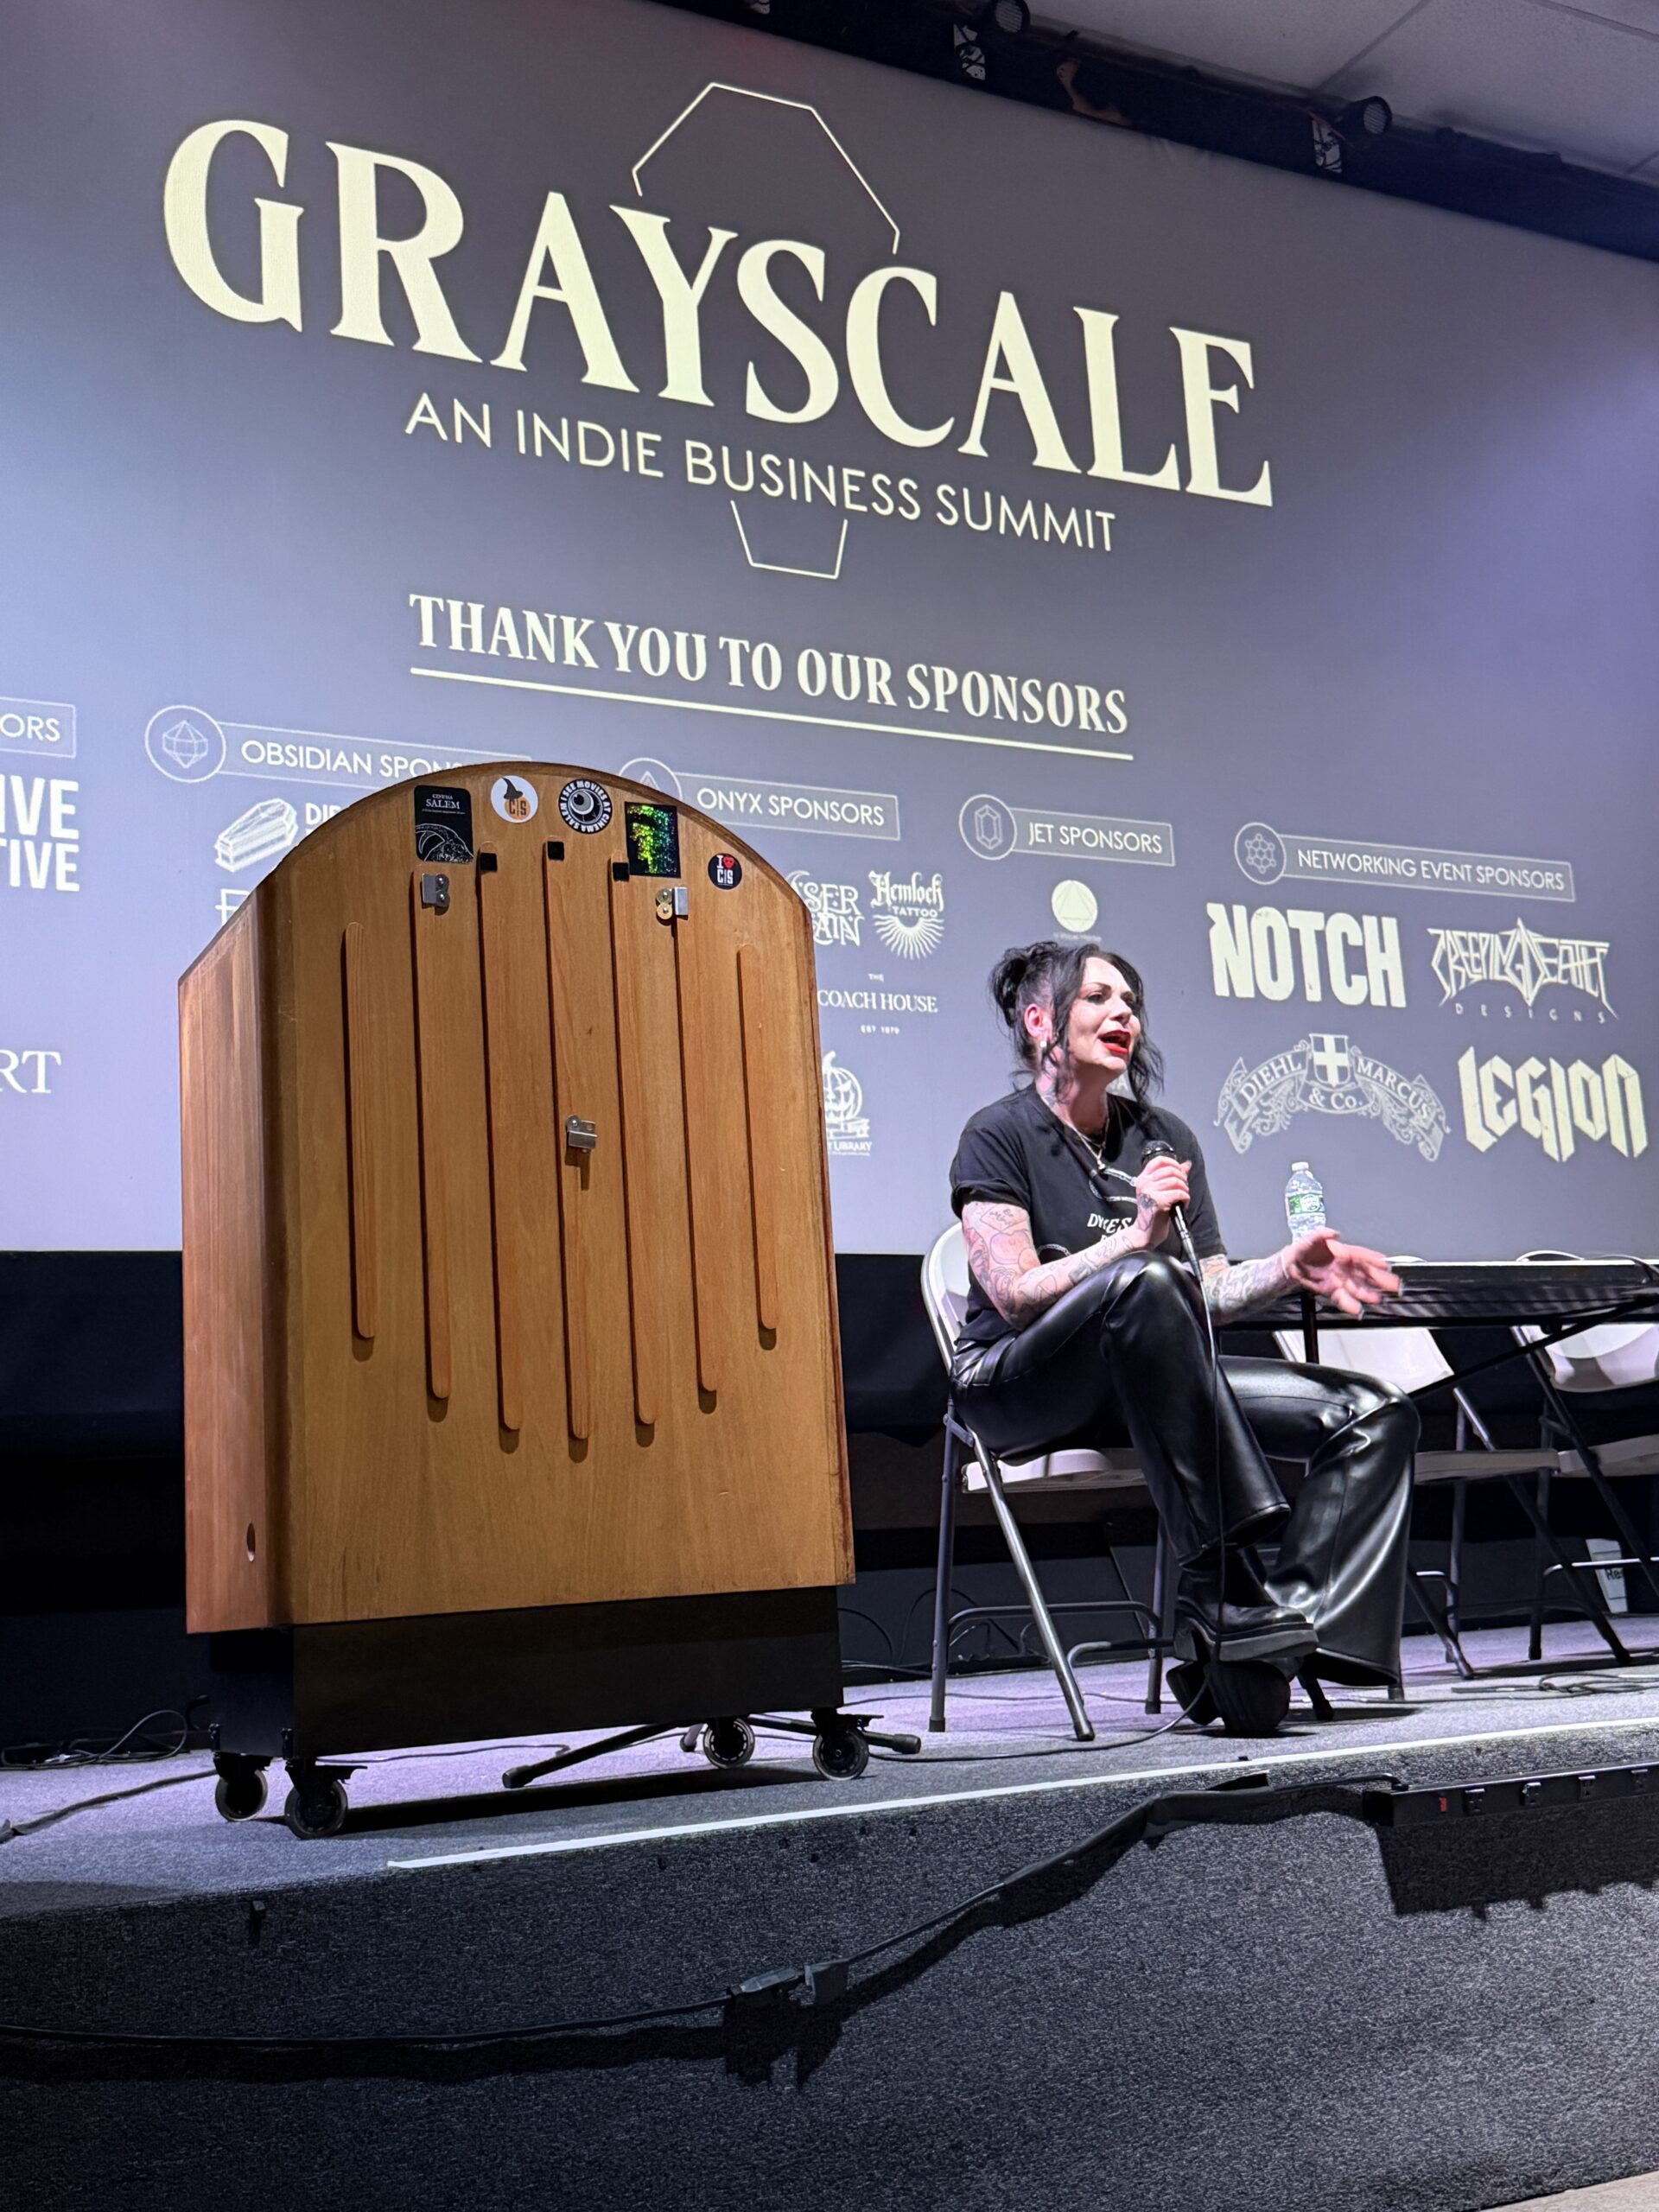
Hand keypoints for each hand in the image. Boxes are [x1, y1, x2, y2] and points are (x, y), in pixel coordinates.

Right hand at [1130, 1155, 1190, 1248]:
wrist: (1145, 1232)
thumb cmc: (1153, 1213)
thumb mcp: (1158, 1191)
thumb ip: (1171, 1176)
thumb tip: (1186, 1164)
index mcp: (1143, 1179)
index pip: (1159, 1161)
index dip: (1173, 1163)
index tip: (1180, 1171)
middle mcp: (1145, 1183)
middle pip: (1171, 1170)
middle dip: (1182, 1178)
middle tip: (1184, 1187)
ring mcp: (1151, 1192)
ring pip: (1176, 1181)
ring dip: (1184, 1189)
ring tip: (1183, 1197)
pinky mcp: (1159, 1202)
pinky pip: (1179, 1193)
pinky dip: (1185, 1198)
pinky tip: (1183, 1203)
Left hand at [1282, 1230, 1399, 1317]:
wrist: (1290, 1264)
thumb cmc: (1303, 1249)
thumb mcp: (1310, 1237)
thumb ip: (1321, 1234)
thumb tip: (1333, 1233)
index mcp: (1342, 1252)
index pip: (1361, 1256)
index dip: (1373, 1259)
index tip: (1384, 1264)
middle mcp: (1344, 1267)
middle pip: (1365, 1273)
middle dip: (1380, 1279)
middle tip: (1394, 1285)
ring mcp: (1339, 1279)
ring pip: (1356, 1287)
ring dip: (1367, 1294)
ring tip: (1377, 1299)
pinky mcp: (1331, 1290)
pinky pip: (1342, 1298)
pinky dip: (1349, 1304)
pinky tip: (1357, 1308)